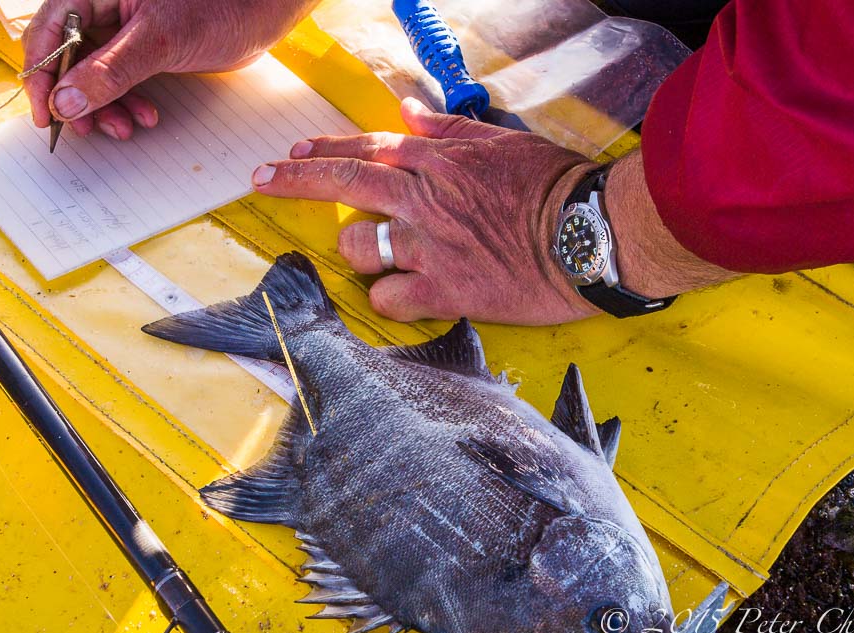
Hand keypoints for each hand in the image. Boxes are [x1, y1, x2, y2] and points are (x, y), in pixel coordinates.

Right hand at [22, 0, 316, 139]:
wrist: (262, 10)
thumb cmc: (217, 7)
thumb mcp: (159, 40)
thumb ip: (111, 71)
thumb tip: (67, 101)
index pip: (47, 33)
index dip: (42, 76)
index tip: (47, 115)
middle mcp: (103, 6)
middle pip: (68, 57)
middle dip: (78, 98)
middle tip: (88, 131)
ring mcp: (123, 28)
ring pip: (95, 74)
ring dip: (106, 106)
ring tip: (126, 128)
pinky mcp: (145, 47)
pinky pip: (121, 79)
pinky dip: (128, 101)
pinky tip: (146, 116)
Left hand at [253, 98, 602, 324]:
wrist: (591, 233)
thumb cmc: (555, 187)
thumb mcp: (502, 142)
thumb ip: (447, 130)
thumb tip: (409, 111)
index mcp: (437, 162)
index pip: (365, 148)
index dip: (323, 150)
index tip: (293, 153)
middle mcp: (423, 199)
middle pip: (342, 183)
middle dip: (294, 179)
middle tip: (261, 178)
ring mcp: (429, 246)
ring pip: (359, 248)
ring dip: (358, 252)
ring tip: (375, 257)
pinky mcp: (445, 290)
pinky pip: (389, 299)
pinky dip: (388, 299)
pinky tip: (401, 296)